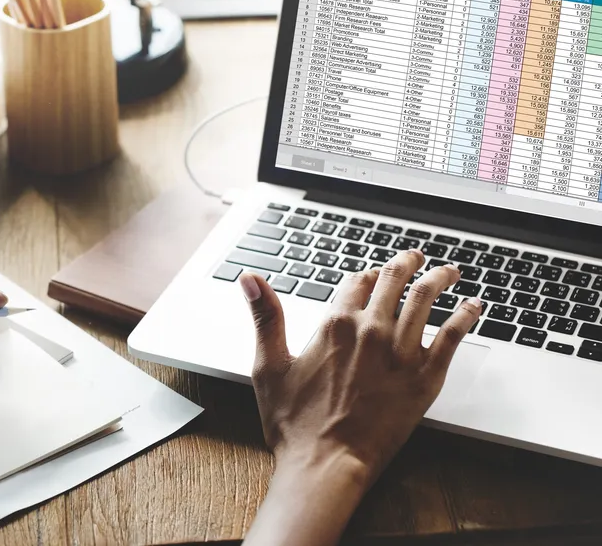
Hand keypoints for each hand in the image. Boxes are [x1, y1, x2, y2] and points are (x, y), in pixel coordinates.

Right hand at [241, 249, 481, 544]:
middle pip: (394, 281)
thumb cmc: (294, 423)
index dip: (366, 274)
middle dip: (406, 263)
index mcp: (335, 324)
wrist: (326, 465)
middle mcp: (371, 331)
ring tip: (448, 270)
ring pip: (426, 300)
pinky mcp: (424, 378)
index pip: (357, 281)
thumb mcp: (269, 365)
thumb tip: (250, 278)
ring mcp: (401, 353)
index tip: (373, 273)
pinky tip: (473, 306)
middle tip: (415, 257)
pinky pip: (452, 337)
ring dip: (439, 279)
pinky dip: (465, 316)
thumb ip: (265, 316)